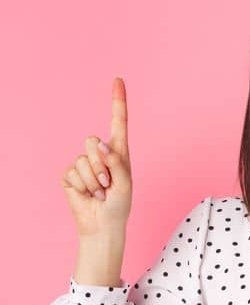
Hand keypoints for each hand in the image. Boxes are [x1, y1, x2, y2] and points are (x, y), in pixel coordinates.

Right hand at [60, 77, 133, 238]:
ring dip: (94, 180)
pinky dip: (83, 186)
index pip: (118, 122)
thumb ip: (116, 162)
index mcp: (119, 152)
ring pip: (83, 160)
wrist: (102, 224)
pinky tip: (88, 194)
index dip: (117, 101)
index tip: (118, 80)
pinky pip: (73, 173)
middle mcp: (100, 154)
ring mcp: (83, 163)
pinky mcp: (70, 174)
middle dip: (101, 165)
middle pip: (92, 141)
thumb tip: (100, 144)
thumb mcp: (125, 183)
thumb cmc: (119, 205)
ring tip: (101, 192)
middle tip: (108, 184)